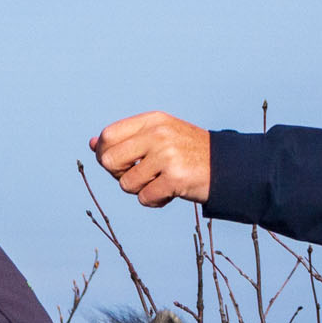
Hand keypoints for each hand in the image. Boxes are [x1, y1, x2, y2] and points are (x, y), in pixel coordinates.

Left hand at [89, 112, 210, 206]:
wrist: (228, 167)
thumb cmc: (187, 154)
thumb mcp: (158, 137)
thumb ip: (127, 139)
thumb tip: (93, 145)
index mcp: (152, 121)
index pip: (108, 136)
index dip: (105, 155)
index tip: (118, 164)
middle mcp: (158, 134)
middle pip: (110, 160)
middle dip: (117, 175)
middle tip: (137, 176)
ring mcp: (167, 155)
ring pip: (126, 184)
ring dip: (140, 190)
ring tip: (159, 183)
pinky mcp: (175, 178)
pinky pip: (145, 198)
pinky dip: (154, 201)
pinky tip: (169, 194)